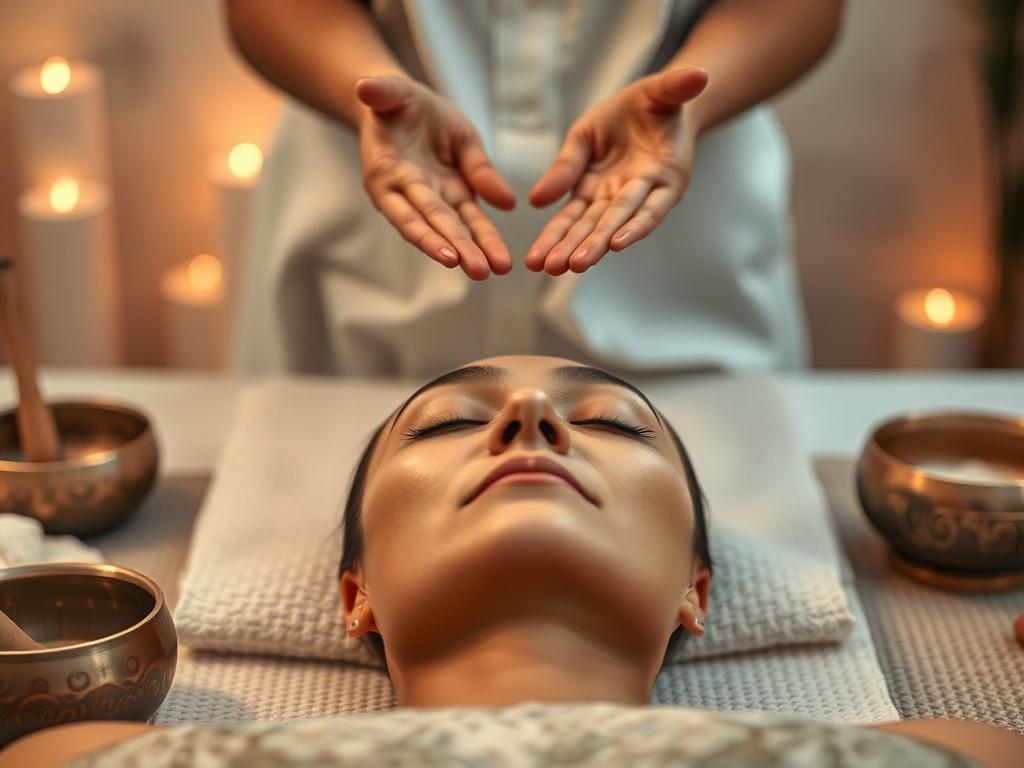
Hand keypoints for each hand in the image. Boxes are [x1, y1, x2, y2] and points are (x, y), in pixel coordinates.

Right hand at [356, 75, 515, 279]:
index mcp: (389, 170)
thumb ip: (414, 116)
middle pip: (433, 224)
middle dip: (459, 248)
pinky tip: (500, 257)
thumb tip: (470, 168)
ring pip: (450, 227)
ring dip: (472, 250)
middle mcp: (403, 192)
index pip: (411, 209)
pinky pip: (467, 218)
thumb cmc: (401, 104)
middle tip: (481, 271)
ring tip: (496, 269)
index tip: (450, 256)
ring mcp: (425, 197)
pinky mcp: (446, 196)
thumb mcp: (421, 106)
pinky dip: (483, 236)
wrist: (390, 103)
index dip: (428, 233)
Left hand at [525, 67, 707, 274]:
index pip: (649, 205)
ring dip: (570, 246)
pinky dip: (559, 233)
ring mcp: (615, 196)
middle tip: (571, 265)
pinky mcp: (593, 193)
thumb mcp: (647, 95)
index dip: (635, 224)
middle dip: (593, 244)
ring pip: (592, 225)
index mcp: (664, 172)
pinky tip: (542, 254)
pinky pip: (574, 215)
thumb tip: (593, 151)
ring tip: (547, 267)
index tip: (616, 244)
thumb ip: (627, 127)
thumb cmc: (653, 103)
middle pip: (615, 221)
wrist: (658, 105)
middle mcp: (641, 192)